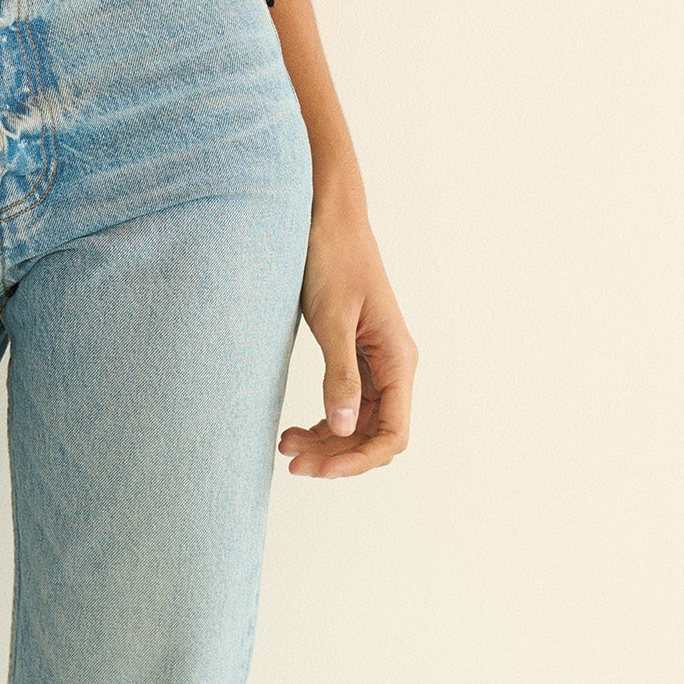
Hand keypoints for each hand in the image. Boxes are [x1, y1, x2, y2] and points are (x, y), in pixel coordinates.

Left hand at [279, 185, 416, 478]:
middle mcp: (393, 364)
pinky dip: (323, 420)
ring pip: (357, 421)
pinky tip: (296, 428)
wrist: (325, 213)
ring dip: (326, 440)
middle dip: (335, 455)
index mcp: (398, 358)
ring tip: (285, 448)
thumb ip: (340, 374)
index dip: (358, 459)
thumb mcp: (332, 317)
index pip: (392, 433)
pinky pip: (347, 401)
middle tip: (291, 463)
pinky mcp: (354, 351)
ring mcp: (375, 359)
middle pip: (373, 433)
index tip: (320, 469)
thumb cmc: (332, 256)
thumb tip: (341, 429)